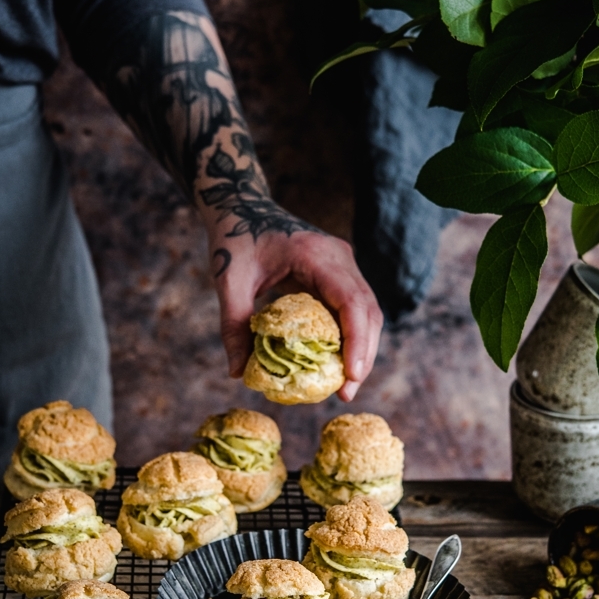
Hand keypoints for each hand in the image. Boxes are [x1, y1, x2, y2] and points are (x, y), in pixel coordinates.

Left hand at [209, 224, 382, 401]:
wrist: (241, 205)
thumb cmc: (234, 238)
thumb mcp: (229, 282)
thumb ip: (234, 326)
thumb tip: (237, 373)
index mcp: (316, 255)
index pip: (351, 301)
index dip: (357, 340)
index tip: (350, 375)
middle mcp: (339, 257)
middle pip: (368, 311)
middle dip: (363, 354)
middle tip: (347, 392)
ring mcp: (343, 263)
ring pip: (367, 311)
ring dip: (361, 347)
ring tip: (345, 384)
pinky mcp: (338, 272)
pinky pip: (354, 307)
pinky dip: (350, 335)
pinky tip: (336, 361)